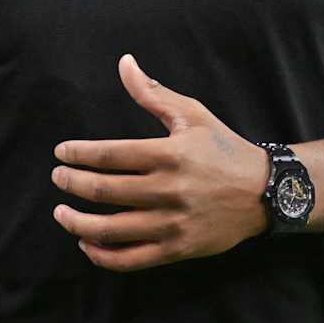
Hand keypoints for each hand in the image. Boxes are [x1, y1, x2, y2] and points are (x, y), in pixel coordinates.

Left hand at [51, 55, 270, 271]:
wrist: (267, 192)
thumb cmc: (225, 149)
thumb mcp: (193, 114)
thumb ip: (152, 93)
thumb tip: (124, 63)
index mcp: (170, 154)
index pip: (110, 155)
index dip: (79, 154)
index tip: (61, 153)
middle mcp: (169, 190)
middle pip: (104, 190)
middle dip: (71, 184)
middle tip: (57, 178)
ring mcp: (173, 224)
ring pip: (111, 229)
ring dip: (78, 223)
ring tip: (61, 213)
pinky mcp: (178, 249)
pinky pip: (131, 259)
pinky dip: (103, 255)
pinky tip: (87, 243)